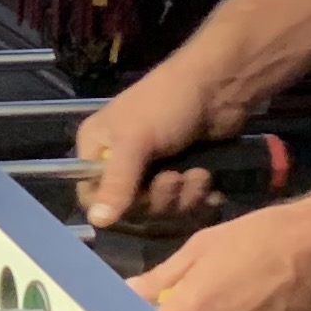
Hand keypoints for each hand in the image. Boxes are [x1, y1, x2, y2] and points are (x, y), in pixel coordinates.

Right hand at [75, 64, 240, 226]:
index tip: (137, 198)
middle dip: (158, 199)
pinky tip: (210, 184)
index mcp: (98, 148)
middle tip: (174, 177)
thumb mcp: (136, 140)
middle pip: (131, 208)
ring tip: (198, 175)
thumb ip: (116, 182)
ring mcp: (154, 169)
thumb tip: (96, 222)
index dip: (113, 205)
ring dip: (183, 197)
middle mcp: (121, 162)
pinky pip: (185, 204)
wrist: (220, 88)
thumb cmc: (168, 105)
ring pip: (162, 208)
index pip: (91, 194)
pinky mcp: (183, 174)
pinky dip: (199, 198)